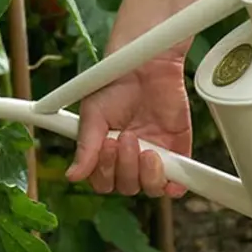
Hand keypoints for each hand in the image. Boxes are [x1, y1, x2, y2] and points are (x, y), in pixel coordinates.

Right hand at [67, 50, 192, 199]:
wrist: (147, 63)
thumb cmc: (116, 84)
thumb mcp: (93, 112)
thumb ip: (86, 145)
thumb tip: (73, 175)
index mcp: (106, 153)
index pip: (103, 182)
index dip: (105, 171)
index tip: (107, 144)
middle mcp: (130, 159)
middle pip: (127, 187)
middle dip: (126, 166)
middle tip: (126, 136)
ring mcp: (155, 156)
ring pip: (151, 187)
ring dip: (147, 174)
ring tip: (147, 149)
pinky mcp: (178, 150)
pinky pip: (178, 181)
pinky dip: (174, 182)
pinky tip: (168, 167)